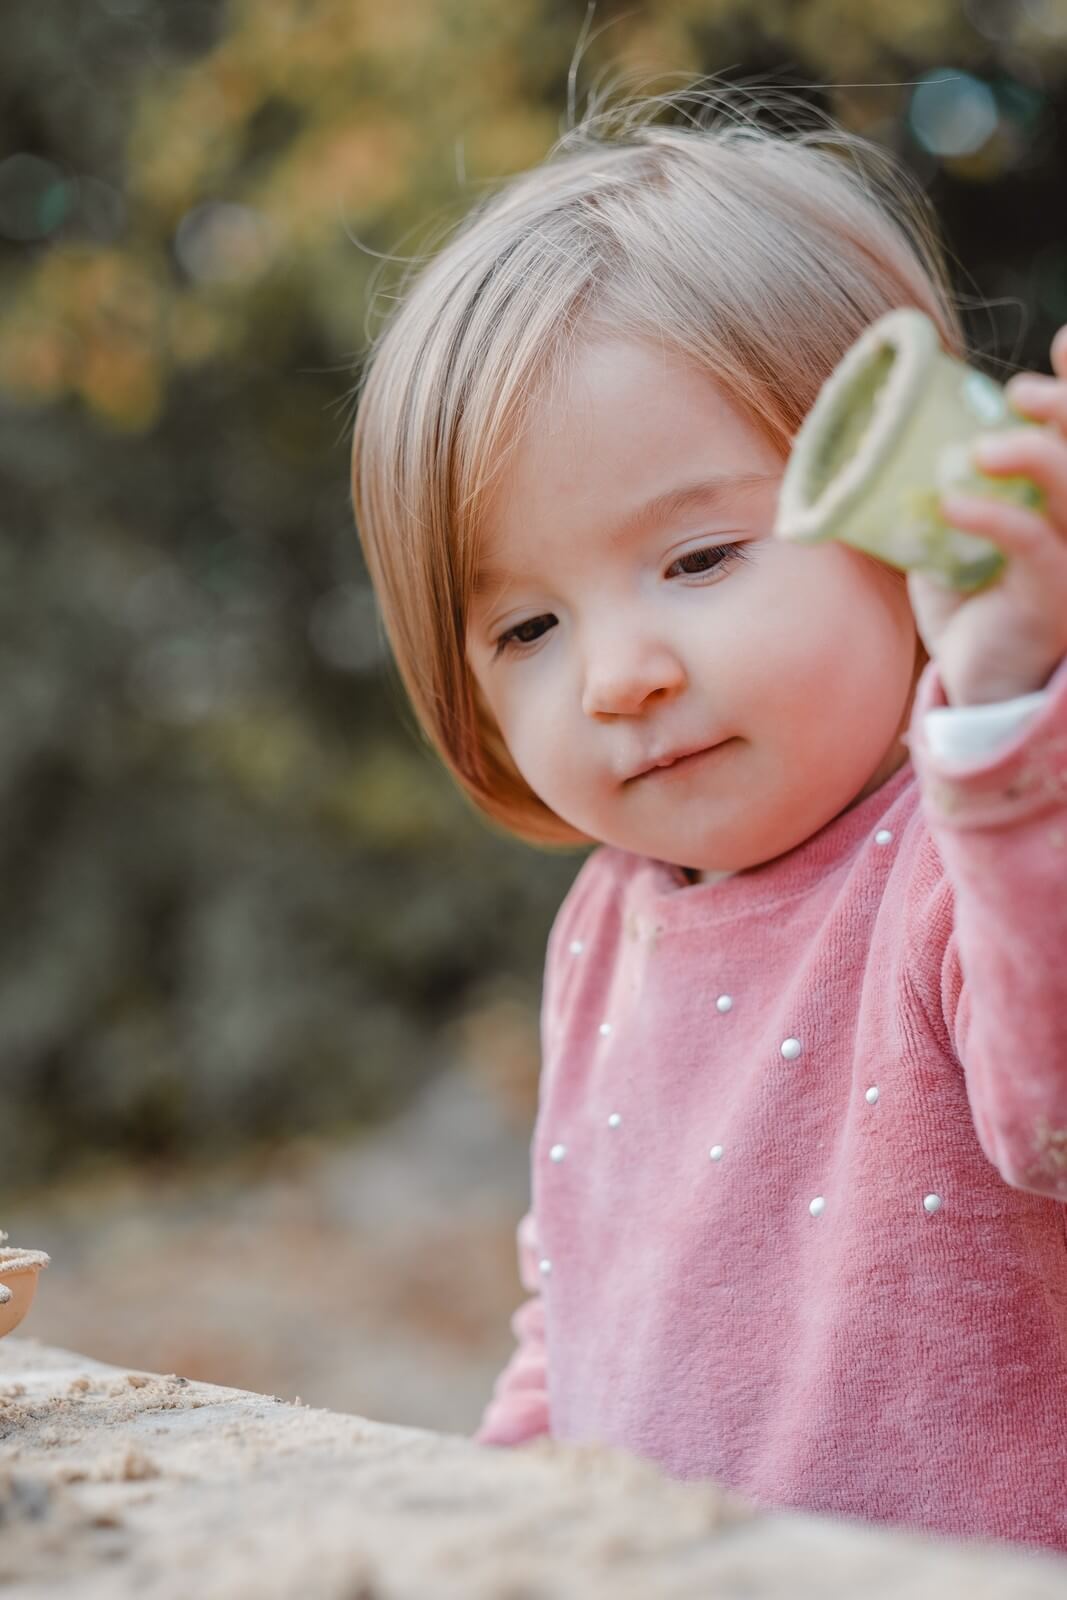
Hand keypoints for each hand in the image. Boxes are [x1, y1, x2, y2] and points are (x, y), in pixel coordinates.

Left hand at [905, 323, 1066, 705]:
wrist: (976, 680)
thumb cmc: (967, 603)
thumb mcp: (945, 535)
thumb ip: (928, 492)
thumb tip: (865, 446)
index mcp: (1056, 497)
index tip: (1064, 341)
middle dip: (1064, 407)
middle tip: (1018, 393)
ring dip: (1034, 454)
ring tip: (979, 448)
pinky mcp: (1052, 596)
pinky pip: (1034, 545)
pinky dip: (994, 518)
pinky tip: (954, 505)